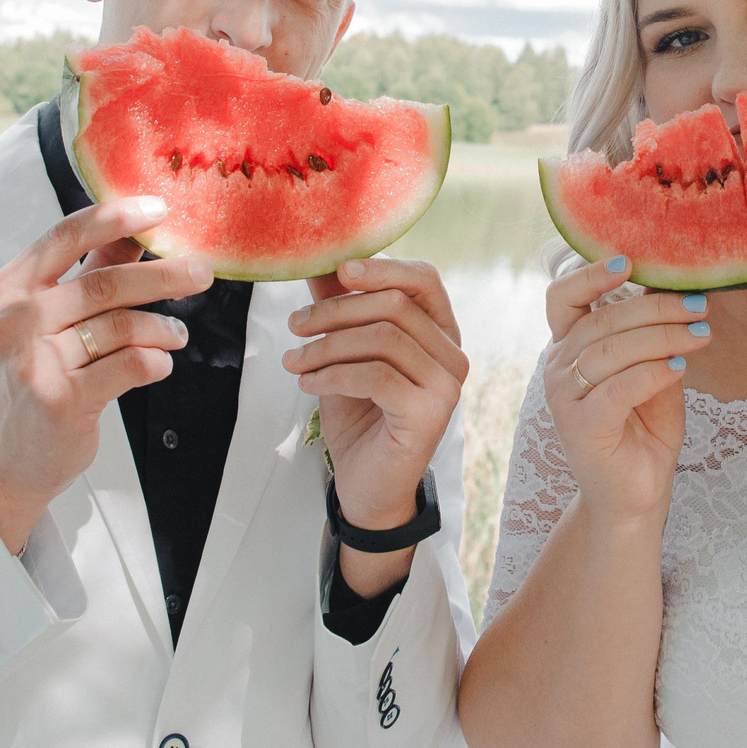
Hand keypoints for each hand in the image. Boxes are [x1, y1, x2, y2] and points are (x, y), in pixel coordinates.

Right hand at [0, 196, 207, 553]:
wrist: (2, 461)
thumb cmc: (28, 381)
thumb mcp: (42, 321)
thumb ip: (86, 275)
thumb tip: (137, 231)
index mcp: (7, 290)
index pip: (65, 235)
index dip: (117, 216)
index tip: (160, 209)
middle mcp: (14, 322)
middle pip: (105, 283)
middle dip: (164, 276)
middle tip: (202, 273)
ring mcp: (34, 362)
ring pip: (123, 326)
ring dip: (162, 328)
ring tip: (176, 335)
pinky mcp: (61, 400)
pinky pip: (130, 365)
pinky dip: (155, 362)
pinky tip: (158, 365)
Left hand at [285, 256, 469, 595]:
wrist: (367, 487)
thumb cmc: (360, 417)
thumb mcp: (345, 353)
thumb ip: (340, 308)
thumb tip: (319, 261)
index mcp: (440, 332)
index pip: (423, 279)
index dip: (380, 267)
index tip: (337, 271)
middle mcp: (453, 354)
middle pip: (395, 305)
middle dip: (335, 311)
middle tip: (294, 325)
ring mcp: (447, 384)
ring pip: (383, 337)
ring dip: (326, 345)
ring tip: (293, 362)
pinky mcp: (430, 413)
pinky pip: (376, 375)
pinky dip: (332, 375)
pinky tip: (308, 385)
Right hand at [539, 256, 706, 529]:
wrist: (635, 495)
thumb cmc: (644, 429)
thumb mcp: (654, 371)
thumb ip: (653, 335)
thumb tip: (674, 288)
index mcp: (570, 347)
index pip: (563, 298)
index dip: (590, 274)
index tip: (628, 261)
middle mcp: (559, 367)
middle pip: (602, 319)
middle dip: (656, 308)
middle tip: (699, 306)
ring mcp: (566, 398)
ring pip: (612, 350)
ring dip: (663, 337)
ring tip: (701, 333)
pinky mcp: (582, 427)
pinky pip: (618, 388)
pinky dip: (652, 373)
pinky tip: (681, 368)